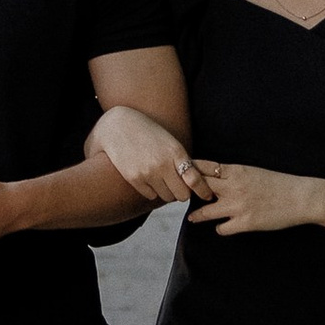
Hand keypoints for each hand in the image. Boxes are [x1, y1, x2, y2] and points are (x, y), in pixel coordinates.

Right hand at [89, 106, 210, 206]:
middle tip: (177, 185)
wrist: (117, 126)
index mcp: (176, 152)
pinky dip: (152, 191)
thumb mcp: (169, 141)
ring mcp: (148, 173)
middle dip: (181, 192)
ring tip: (160, 178)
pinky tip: (146, 177)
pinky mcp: (134, 179)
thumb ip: (181, 160)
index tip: (208, 196)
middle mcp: (163, 164)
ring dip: (166, 192)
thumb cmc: (147, 133)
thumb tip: (194, 183)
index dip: (204, 191)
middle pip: (182, 195)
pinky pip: (151, 196)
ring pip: (167, 197)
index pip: (195, 179)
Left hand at [186, 161, 324, 237]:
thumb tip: (213, 178)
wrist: (300, 197)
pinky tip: (223, 226)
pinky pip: (221, 228)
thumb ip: (232, 175)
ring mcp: (237, 206)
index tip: (179, 174)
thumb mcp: (252, 172)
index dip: (189, 170)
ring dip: (198, 215)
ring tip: (193, 217)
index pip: (203, 167)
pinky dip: (220, 228)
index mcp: (236, 171)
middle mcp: (233, 187)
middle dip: (189, 191)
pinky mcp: (245, 223)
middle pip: (199, 187)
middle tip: (181, 196)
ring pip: (205, 212)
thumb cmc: (278, 183)